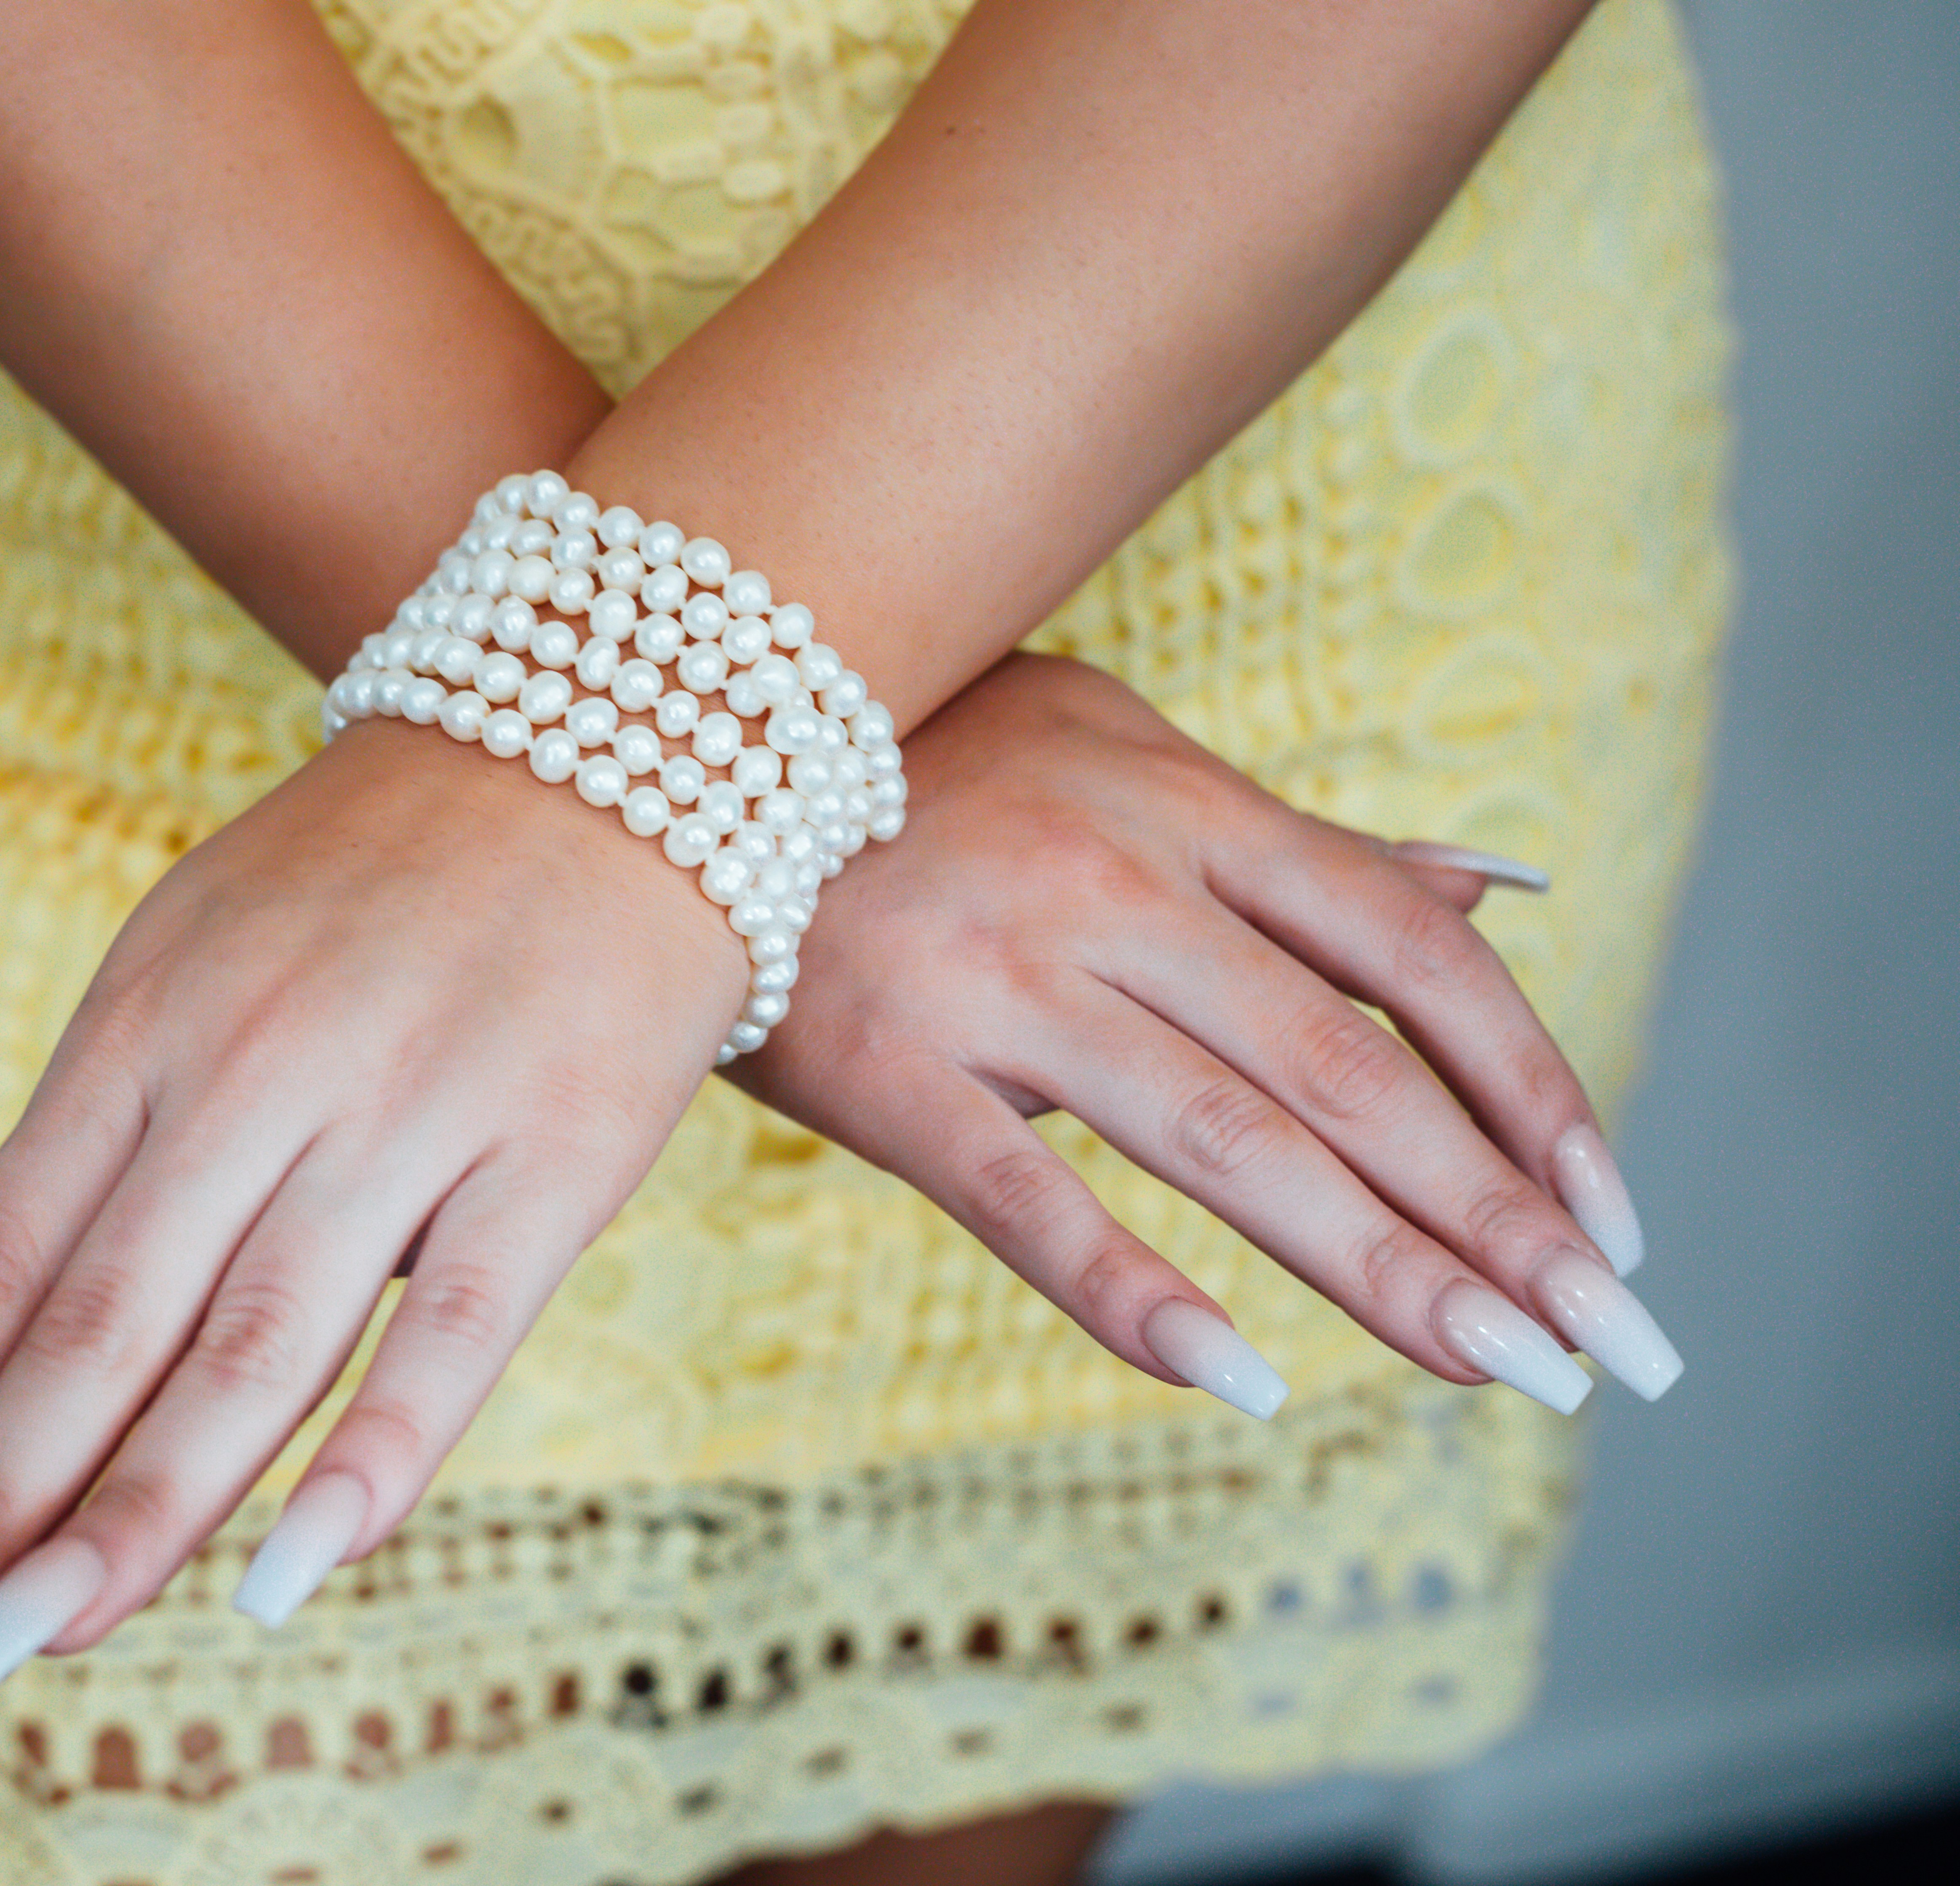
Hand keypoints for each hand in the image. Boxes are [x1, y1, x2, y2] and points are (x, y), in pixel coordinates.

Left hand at [0, 719, 744, 1711]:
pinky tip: (282, 1578)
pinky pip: (455, 1330)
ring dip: (135, 1515)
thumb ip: (58, 1158)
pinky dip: (371, 1462)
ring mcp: (414, 1111)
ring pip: (254, 1348)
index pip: (2, 1259)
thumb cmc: (366, 884)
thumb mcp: (177, 970)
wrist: (609, 738)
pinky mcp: (557, 1151)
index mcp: (153, 1024)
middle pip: (102, 1324)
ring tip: (27, 1647)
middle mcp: (263, 1070)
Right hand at [729, 652, 1677, 1420]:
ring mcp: (997, 971)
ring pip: (1225, 1139)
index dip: (1531, 1086)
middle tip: (1607, 1344)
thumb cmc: (922, 758)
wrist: (673, 739)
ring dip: (1379, 1270)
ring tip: (1499, 1371)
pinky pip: (1026, 1199)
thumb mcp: (1126, 752)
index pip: (1409, 955)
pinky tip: (1247, 1382)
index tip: (1614, 1213)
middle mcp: (1114, 880)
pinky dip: (1137, 1298)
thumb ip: (1305, 843)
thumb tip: (1505, 884)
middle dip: (1493, 1218)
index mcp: (1185, 804)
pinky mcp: (882, 1062)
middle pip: (1346, 1069)